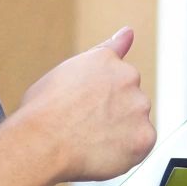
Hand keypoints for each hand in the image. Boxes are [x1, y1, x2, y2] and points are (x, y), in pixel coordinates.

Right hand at [20, 28, 153, 182]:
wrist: (42, 142)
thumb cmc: (44, 110)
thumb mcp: (69, 67)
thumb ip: (105, 51)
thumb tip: (128, 33)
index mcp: (107, 60)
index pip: (120, 74)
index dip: (103, 96)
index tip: (93, 106)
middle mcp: (129, 78)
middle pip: (130, 100)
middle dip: (113, 113)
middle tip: (86, 125)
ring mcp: (139, 108)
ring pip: (136, 123)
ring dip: (121, 131)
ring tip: (90, 140)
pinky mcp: (145, 136)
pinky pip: (141, 146)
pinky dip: (126, 152)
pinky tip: (101, 152)